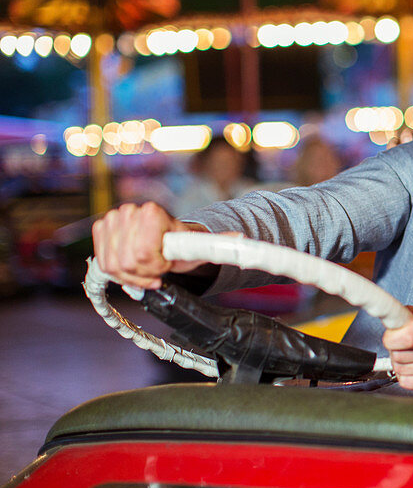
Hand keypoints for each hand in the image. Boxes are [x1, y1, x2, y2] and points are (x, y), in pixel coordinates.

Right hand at [91, 202, 208, 288]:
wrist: (166, 240)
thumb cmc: (182, 244)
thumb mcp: (200, 247)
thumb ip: (218, 242)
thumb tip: (237, 237)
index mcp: (152, 212)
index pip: (143, 253)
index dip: (157, 265)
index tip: (168, 263)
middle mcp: (128, 211)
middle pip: (128, 261)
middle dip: (146, 272)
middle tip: (159, 267)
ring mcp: (111, 220)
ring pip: (114, 265)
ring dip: (133, 275)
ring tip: (148, 269)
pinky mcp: (100, 231)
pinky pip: (103, 264)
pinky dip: (120, 275)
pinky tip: (134, 272)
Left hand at [382, 306, 412, 394]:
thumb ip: (401, 315)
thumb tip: (385, 315)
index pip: (409, 336)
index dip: (392, 339)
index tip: (390, 338)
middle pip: (400, 355)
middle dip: (394, 351)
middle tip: (403, 346)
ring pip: (401, 369)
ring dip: (400, 364)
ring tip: (411, 357)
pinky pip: (407, 382)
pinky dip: (406, 377)